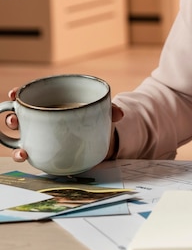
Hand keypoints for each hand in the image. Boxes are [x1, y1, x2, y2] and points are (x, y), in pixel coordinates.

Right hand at [4, 88, 124, 162]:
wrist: (102, 138)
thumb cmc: (96, 118)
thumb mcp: (103, 111)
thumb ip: (110, 110)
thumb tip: (119, 114)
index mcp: (53, 102)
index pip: (32, 95)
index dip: (19, 94)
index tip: (14, 93)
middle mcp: (42, 118)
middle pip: (21, 116)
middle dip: (13, 118)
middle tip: (14, 120)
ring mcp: (42, 135)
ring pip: (21, 136)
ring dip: (15, 141)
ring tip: (20, 146)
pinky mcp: (45, 150)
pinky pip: (31, 152)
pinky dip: (25, 154)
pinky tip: (26, 156)